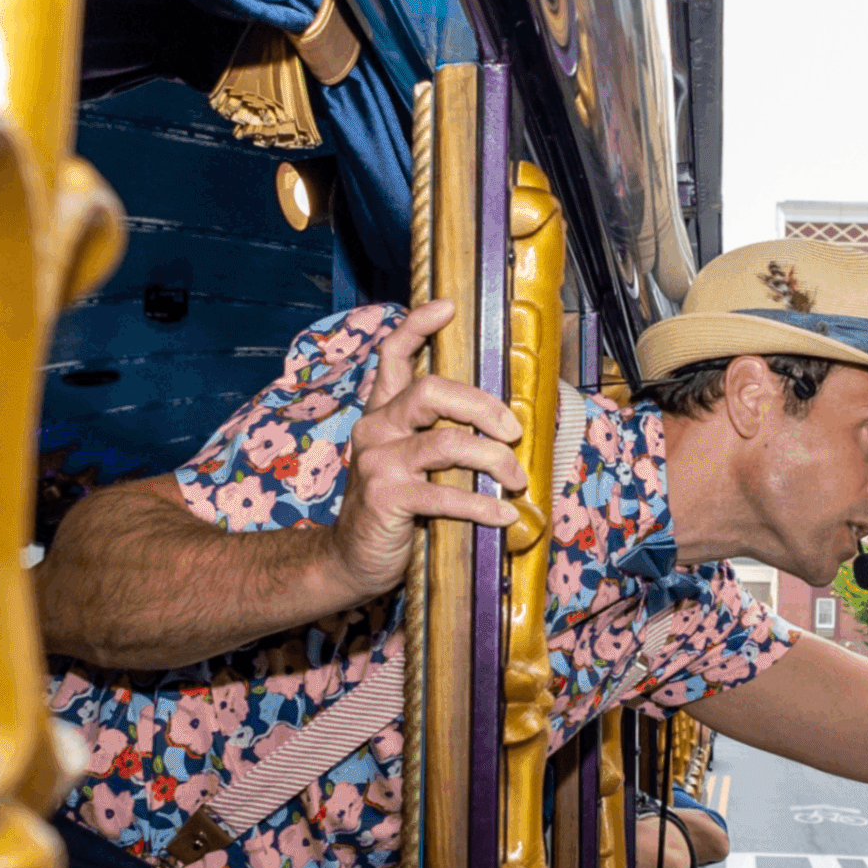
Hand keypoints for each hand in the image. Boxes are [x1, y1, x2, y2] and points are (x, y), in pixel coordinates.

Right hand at [323, 300, 529, 605]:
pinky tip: (504, 516)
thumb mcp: (410, 463)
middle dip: (482, 406)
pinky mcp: (385, 498)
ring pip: (447, 443)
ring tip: (516, 478)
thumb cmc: (394, 509)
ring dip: (494, 460)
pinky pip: (445, 495)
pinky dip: (483, 505)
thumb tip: (503, 425)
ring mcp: (377, 463)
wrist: (351, 560)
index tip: (448, 307)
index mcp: (382, 414)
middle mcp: (375, 429)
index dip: (417, 326)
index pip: (392, 356)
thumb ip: (438, 437)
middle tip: (513, 430)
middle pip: (431, 392)